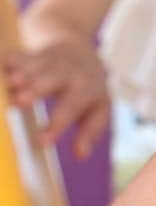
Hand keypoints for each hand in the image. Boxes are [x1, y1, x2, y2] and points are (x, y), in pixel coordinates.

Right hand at [1, 41, 109, 157]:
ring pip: (37, 66)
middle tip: (19, 101)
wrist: (81, 51)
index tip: (41, 142)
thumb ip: (90, 131)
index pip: (71, 108)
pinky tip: (5, 63)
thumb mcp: (98, 109)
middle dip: (38, 89)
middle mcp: (69, 73)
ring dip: (23, 73)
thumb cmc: (88, 89)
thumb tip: (82, 154)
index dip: (57, 125)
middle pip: (54, 79)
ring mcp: (51, 61)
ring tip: (11, 83)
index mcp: (86, 89)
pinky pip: (22, 55)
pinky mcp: (35, 54)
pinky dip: (13, 60)